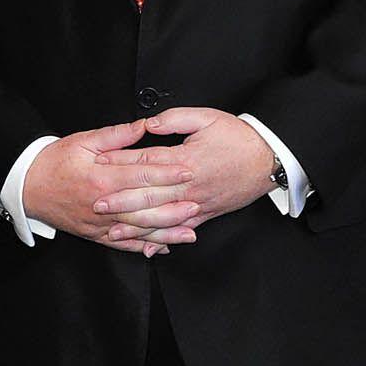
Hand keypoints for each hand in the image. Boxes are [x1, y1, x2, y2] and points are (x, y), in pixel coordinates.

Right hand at [21, 123, 199, 254]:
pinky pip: (123, 244)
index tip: (188, 170)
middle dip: (173, 205)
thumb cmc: (54, 162)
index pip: (141, 175)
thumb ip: (116, 135)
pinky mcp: (95, 235)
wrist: (26, 186)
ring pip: (138, 229)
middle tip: (197, 202)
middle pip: (144, 206)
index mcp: (101, 177)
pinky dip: (144, 247)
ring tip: (190, 231)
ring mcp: (99, 222)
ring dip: (166, 232)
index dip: (167, 173)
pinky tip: (164, 248)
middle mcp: (102, 203)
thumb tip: (144, 126)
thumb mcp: (83, 141)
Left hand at [106, 107, 275, 228]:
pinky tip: (149, 248)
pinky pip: (182, 230)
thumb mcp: (207, 117)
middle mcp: (189, 185)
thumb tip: (149, 124)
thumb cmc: (239, 137)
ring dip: (137, 225)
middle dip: (120, 200)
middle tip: (96, 203)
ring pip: (162, 217)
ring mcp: (198, 203)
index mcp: (186, 159)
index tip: (98, 164)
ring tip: (113, 230)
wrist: (270, 158)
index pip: (146, 162)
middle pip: (149, 194)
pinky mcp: (207, 214)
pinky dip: (165, 241)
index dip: (120, 163)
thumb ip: (175, 119)